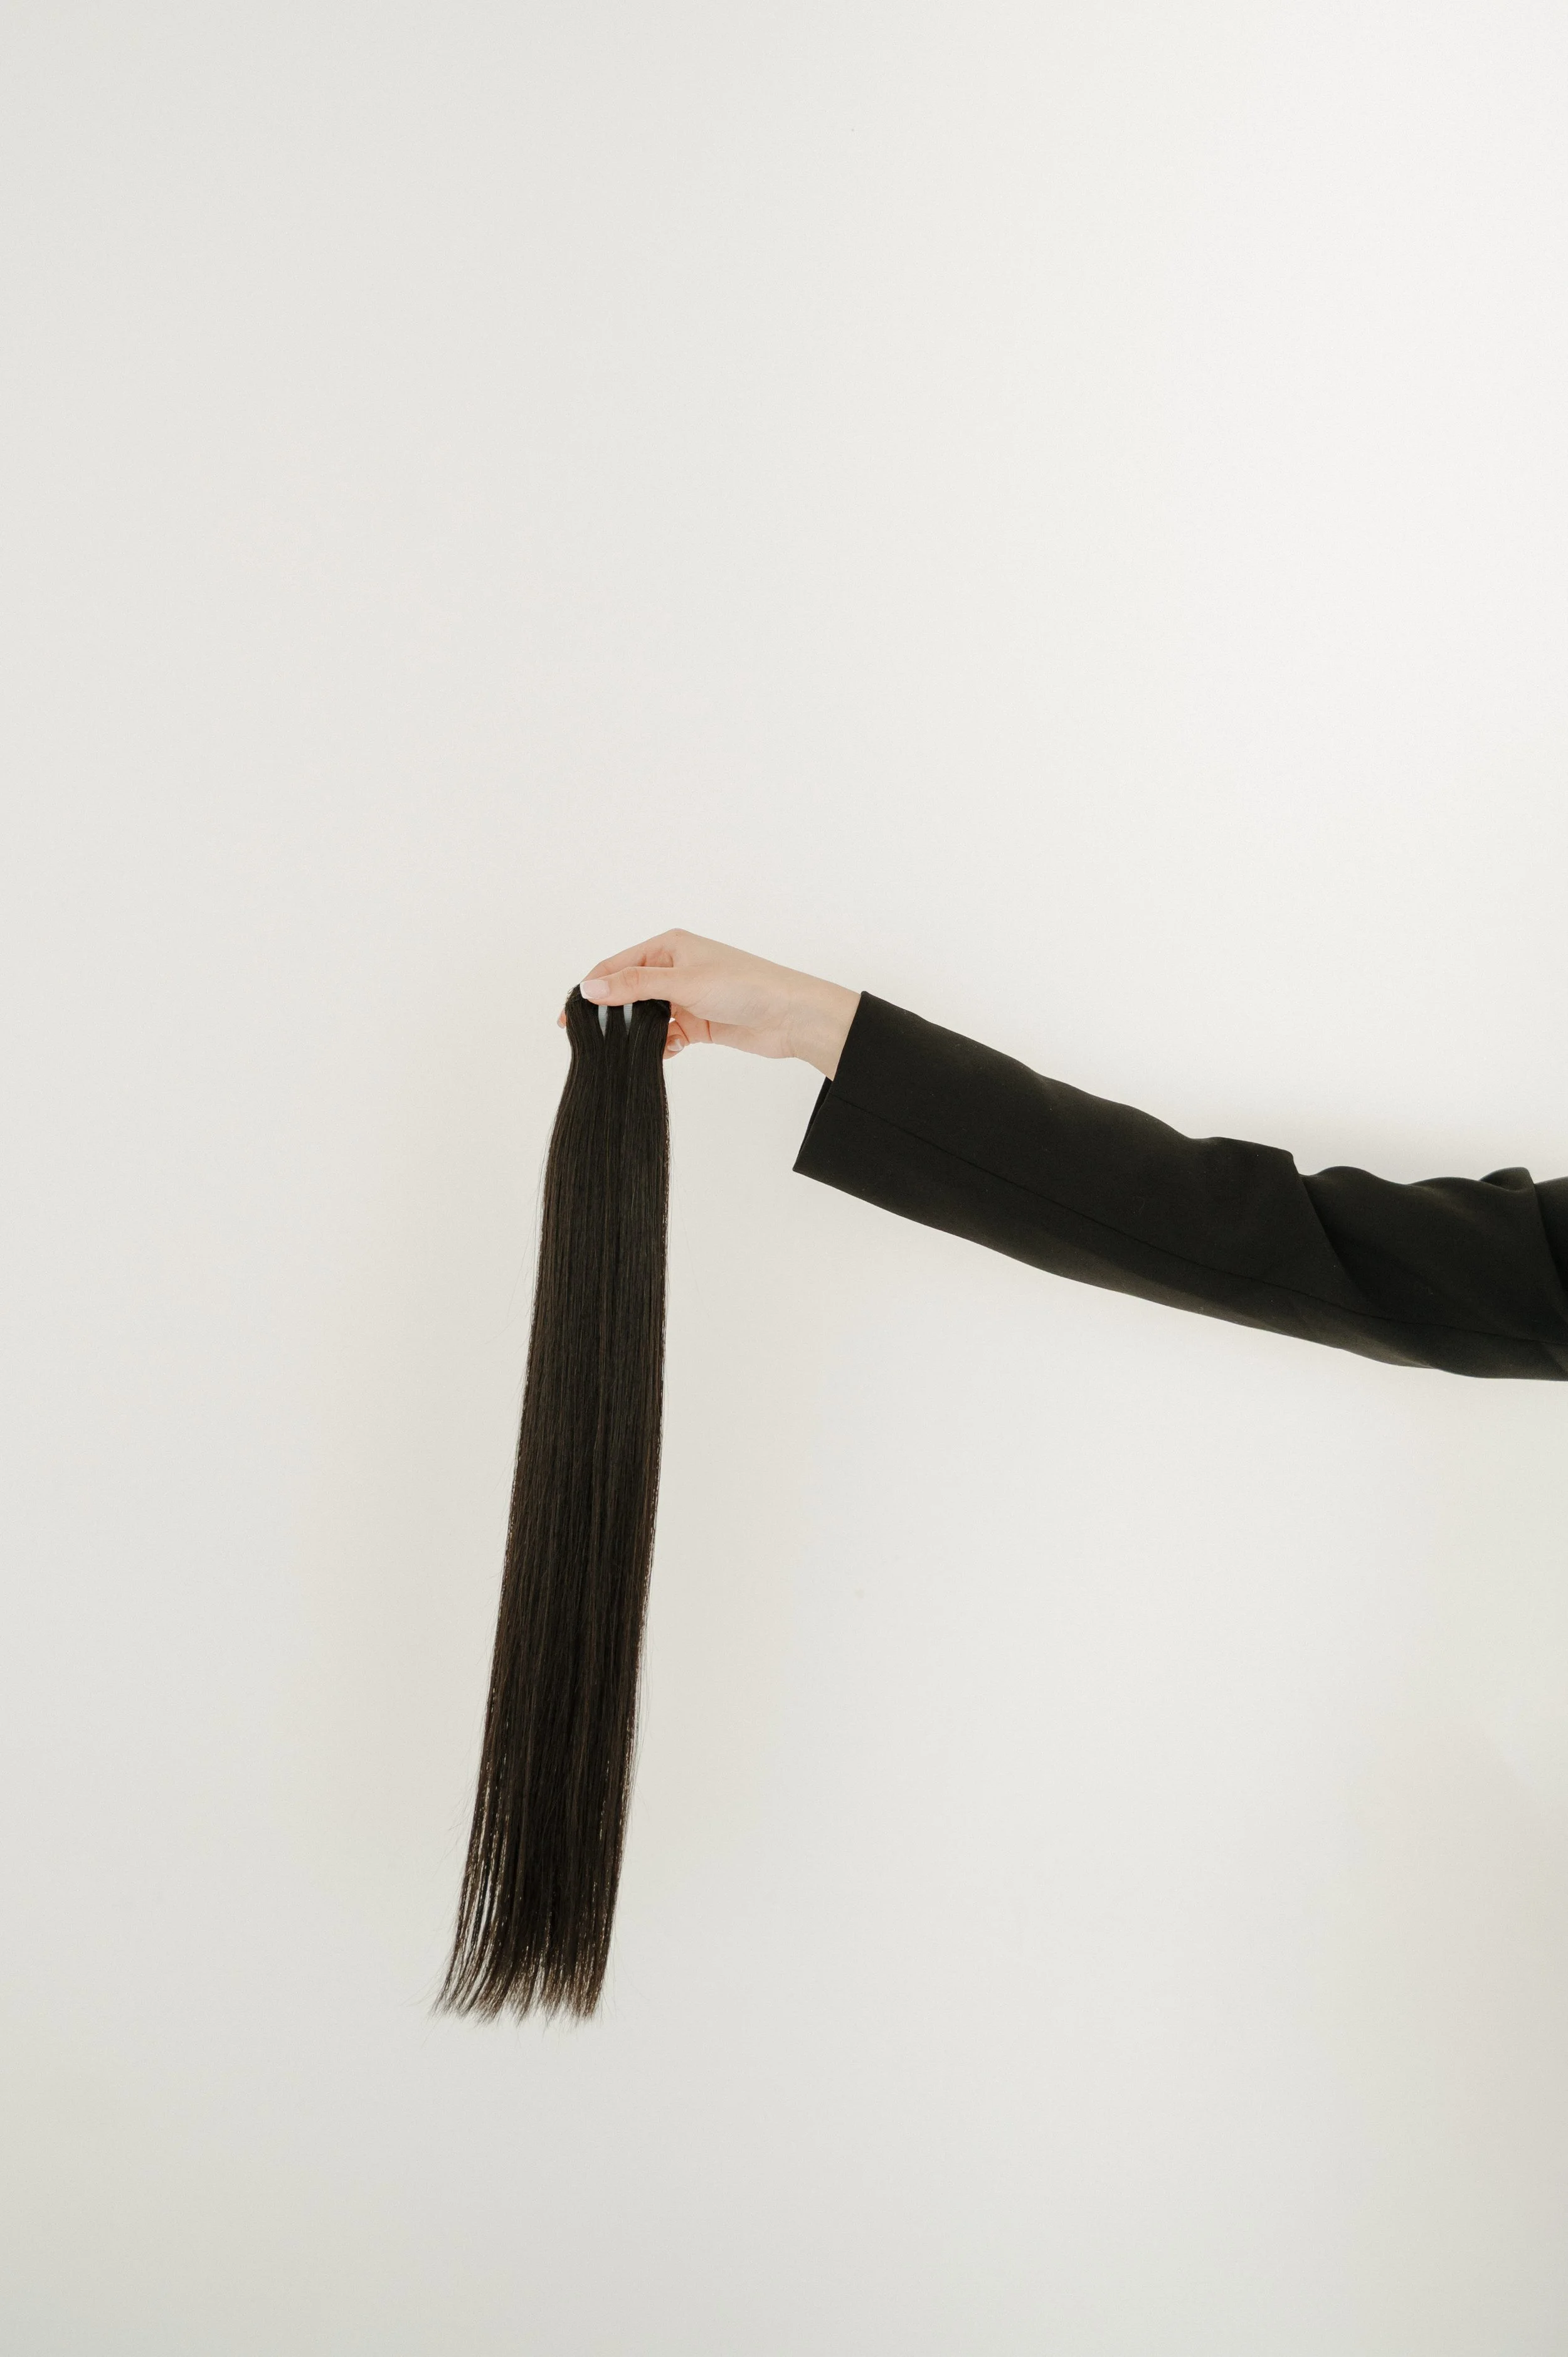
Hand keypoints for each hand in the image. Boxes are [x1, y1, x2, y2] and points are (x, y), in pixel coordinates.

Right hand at [556, 929, 859, 1078]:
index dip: (591, 989)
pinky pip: (667, 1034)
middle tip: (594, 1042)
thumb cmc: (744, 986)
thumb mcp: (682, 982)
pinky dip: (662, 1045)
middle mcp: (675, 967)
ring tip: (632, 1049)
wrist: (790, 1016)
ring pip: (647, 1017)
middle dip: (613, 1016)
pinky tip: (670, 1051)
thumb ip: (633, 987)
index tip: (569, 1018)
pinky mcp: (699, 1022)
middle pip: (628, 992)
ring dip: (639, 1034)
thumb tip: (588, 988)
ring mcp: (687, 996)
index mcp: (669, 946)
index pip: (616, 966)